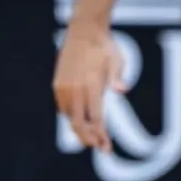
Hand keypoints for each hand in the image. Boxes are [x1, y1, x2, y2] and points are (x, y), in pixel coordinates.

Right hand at [52, 24, 125, 151]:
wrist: (83, 31)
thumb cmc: (105, 47)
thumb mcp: (117, 60)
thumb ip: (117, 77)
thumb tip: (123, 90)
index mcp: (90, 84)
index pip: (95, 118)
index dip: (101, 136)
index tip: (106, 148)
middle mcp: (74, 88)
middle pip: (78, 122)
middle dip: (88, 139)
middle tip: (100, 148)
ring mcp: (63, 86)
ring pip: (69, 117)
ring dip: (80, 129)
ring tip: (92, 138)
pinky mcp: (57, 84)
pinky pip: (62, 107)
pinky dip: (72, 117)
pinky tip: (81, 121)